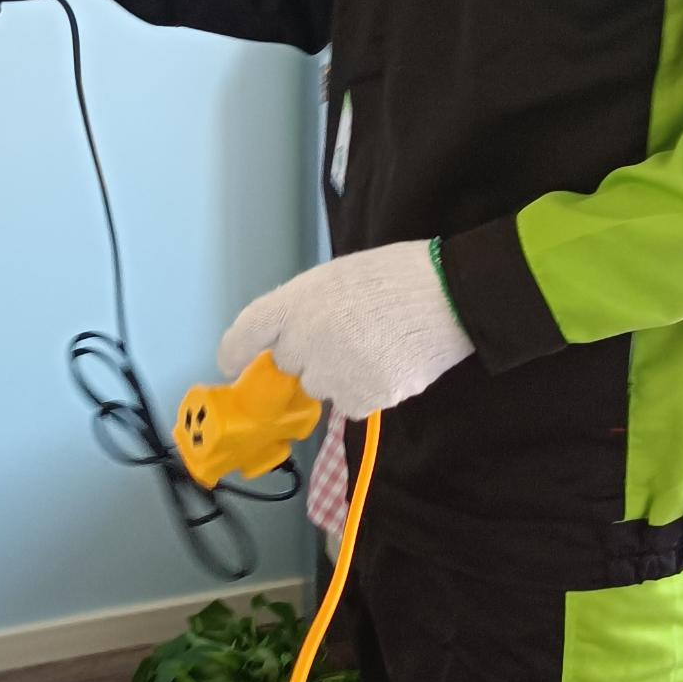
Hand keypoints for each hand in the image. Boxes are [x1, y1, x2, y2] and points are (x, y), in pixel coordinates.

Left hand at [218, 242, 471, 419]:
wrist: (451, 295)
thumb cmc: (398, 277)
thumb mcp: (338, 278)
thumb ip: (306, 310)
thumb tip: (291, 343)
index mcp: (297, 301)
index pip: (248, 331)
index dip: (237, 351)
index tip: (232, 363)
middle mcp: (305, 339)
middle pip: (290, 366)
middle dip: (311, 358)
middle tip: (350, 336)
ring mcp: (332, 373)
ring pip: (323, 388)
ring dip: (341, 376)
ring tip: (378, 346)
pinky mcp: (360, 398)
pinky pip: (351, 404)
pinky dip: (368, 391)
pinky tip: (391, 364)